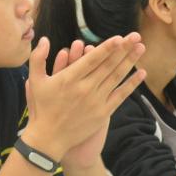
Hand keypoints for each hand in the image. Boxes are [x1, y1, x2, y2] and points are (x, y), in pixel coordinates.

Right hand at [23, 35, 145, 160]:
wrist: (49, 139)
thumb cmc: (42, 108)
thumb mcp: (34, 81)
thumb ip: (38, 58)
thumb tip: (44, 39)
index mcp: (70, 78)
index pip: (92, 60)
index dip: (107, 48)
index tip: (119, 37)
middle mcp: (85, 88)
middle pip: (109, 65)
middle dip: (124, 49)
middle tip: (136, 36)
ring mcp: (96, 101)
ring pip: (116, 77)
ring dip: (130, 61)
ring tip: (141, 48)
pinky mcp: (102, 113)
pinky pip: (120, 96)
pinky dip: (132, 84)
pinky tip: (142, 73)